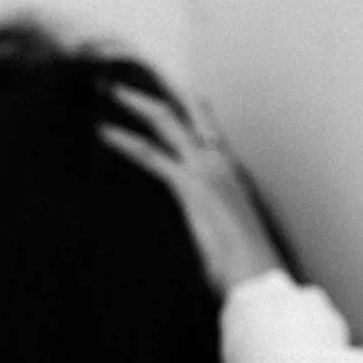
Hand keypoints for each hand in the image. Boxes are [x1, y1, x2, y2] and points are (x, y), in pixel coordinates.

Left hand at [98, 85, 285, 299]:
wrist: (257, 277)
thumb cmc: (246, 266)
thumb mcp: (229, 236)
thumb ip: (214, 222)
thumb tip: (205, 229)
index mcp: (231, 174)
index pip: (209, 129)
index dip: (191, 107)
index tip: (173, 91)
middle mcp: (220, 164)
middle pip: (185, 115)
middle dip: (154, 95)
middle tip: (126, 84)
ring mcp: (206, 171)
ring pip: (166, 123)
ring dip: (136, 103)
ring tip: (110, 90)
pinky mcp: (190, 187)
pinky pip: (151, 155)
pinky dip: (125, 141)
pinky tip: (104, 131)